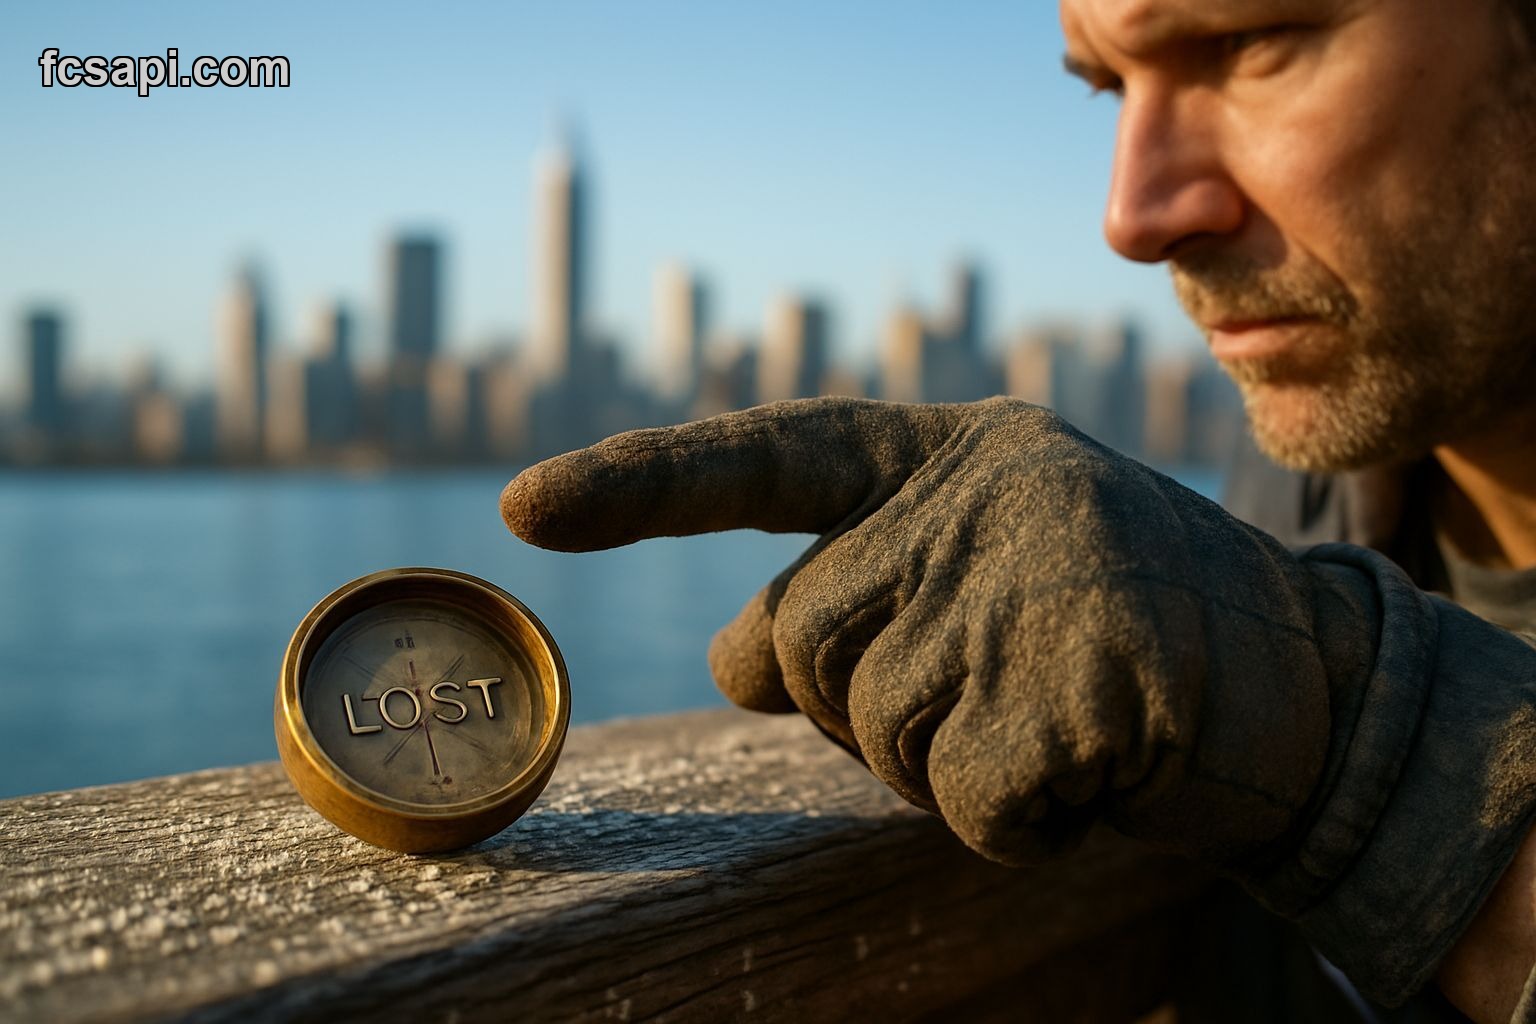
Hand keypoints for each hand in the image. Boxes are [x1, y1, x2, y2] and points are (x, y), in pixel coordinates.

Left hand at [502, 397, 1342, 865]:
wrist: (1316, 689)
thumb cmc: (1120, 634)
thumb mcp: (980, 580)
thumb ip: (857, 592)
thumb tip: (731, 652)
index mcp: (950, 453)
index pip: (771, 457)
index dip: (644, 483)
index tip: (521, 505)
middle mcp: (982, 489)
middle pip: (800, 646)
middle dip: (873, 708)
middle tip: (1006, 689)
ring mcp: (1036, 570)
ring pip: (874, 733)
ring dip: (957, 764)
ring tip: (1066, 717)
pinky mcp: (1087, 669)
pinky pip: (965, 798)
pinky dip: (1024, 818)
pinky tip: (1104, 766)